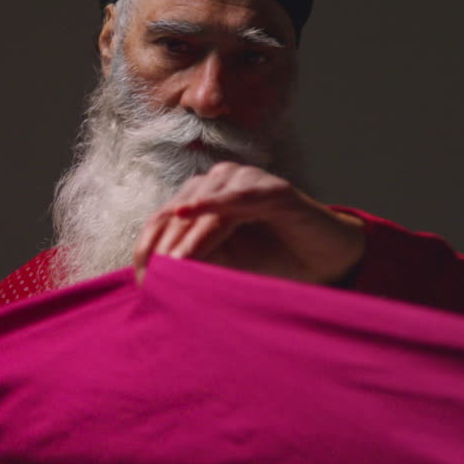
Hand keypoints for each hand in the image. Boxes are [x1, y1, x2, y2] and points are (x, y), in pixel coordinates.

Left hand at [132, 162, 364, 284]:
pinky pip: (242, 195)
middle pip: (178, 214)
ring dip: (188, 237)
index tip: (140, 282)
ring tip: (175, 266)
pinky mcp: (275, 189)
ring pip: (205, 206)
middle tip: (153, 280)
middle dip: (165, 247)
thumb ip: (190, 264)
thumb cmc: (267, 261)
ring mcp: (245, 181)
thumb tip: (149, 279)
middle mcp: (217, 183)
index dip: (149, 248)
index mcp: (199, 197)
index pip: (162, 220)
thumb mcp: (220, 266)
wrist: (322, 262)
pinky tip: (191, 212)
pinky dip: (217, 204)